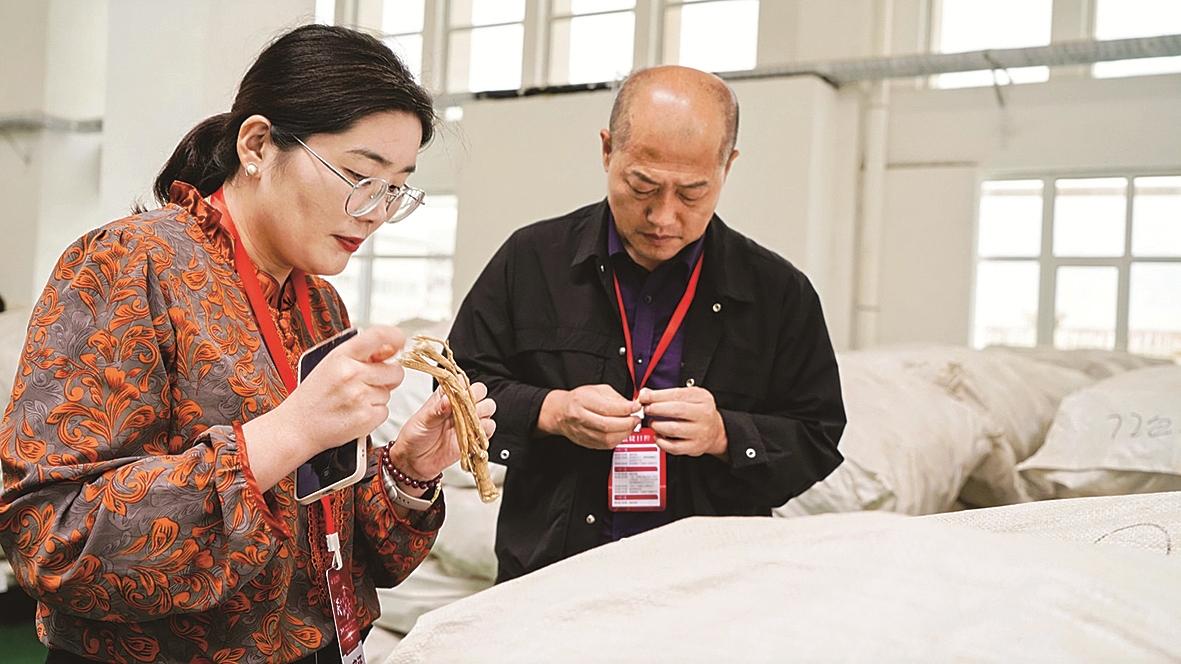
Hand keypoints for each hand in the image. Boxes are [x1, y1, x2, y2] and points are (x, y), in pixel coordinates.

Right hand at [277, 325, 406, 455]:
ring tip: (353, 400)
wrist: (297, 427)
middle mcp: (352, 373)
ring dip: (377, 397)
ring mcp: (360, 396)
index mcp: (342, 356)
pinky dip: (374, 414)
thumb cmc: (314, 396)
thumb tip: (390, 349)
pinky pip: (385, 411)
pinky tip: (354, 413)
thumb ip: (360, 355)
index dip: (395, 337)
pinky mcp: (366, 417)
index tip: (400, 342)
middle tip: (367, 383)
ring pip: (389, 393)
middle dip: (387, 377)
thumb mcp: (330, 364)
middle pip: (396, 371)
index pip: (379, 336)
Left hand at [389, 382, 495, 480]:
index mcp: (446, 396)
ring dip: (482, 415)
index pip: (463, 382)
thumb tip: (448, 399)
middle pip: (481, 393)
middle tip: (466, 410)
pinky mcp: (473, 438)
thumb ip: (436, 409)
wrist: (414, 461)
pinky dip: (484, 432)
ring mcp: (468, 421)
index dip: (464, 386)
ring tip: (469, 423)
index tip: (459, 395)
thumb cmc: (415, 436)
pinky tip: (473, 435)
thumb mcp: (422, 420)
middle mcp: (460, 407)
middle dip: (477, 399)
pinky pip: (488, 430)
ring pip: (488, 409)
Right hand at [537, 384, 640, 449]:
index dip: (625, 409)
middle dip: (627, 423)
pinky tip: (622, 433)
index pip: (607, 407)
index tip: (636, 406)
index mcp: (582, 400)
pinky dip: (617, 440)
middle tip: (636, 419)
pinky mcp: (585, 442)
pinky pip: (605, 445)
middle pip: (607, 425)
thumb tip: (631, 405)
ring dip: (624, 433)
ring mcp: (582, 432)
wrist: (560, 412)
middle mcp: (580, 417)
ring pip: (607, 438)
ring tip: (631, 426)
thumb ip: (615, 397)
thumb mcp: (597, 390)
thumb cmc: (579, 399)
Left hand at [638, 386, 726, 457]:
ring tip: (653, 422)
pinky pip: (674, 447)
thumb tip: (645, 394)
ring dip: (657, 425)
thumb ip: (667, 394)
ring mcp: (700, 432)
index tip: (644, 397)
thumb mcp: (688, 396)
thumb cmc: (698, 411)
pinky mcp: (694, 447)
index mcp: (702, 398)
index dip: (657, 396)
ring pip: (674, 429)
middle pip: (677, 410)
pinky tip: (658, 436)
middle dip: (656, 409)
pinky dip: (661, 442)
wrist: (715, 431)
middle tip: (647, 409)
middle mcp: (704, 415)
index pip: (677, 395)